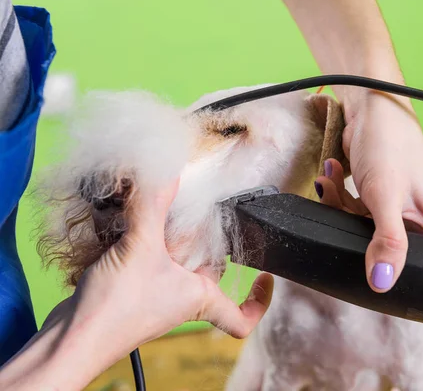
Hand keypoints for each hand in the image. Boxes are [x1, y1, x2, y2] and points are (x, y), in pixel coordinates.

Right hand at [0, 177, 272, 390]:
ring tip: (161, 203)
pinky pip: (148, 257)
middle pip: (209, 268)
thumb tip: (166, 172)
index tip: (265, 276)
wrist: (70, 336)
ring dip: (170, 232)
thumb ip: (153, 206)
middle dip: (208, 240)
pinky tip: (129, 215)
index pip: (241, 318)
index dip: (259, 300)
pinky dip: (143, 236)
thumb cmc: (115, 310)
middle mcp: (182, 296)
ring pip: (177, 258)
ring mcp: (157, 292)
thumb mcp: (141, 248)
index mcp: (199, 296)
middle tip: (201, 210)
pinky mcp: (131, 286)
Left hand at [317, 88, 422, 292]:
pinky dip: (337, 197)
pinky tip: (332, 174)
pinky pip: (350, 214)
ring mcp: (393, 212)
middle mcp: (417, 224)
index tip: (379, 284)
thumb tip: (383, 282)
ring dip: (340, 210)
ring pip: (363, 235)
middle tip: (345, 222)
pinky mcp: (372, 201)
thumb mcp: (387, 197)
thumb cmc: (391, 146)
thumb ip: (387, 240)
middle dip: (361, 241)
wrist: (368, 108)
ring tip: (333, 183)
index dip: (410, 283)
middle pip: (390, 256)